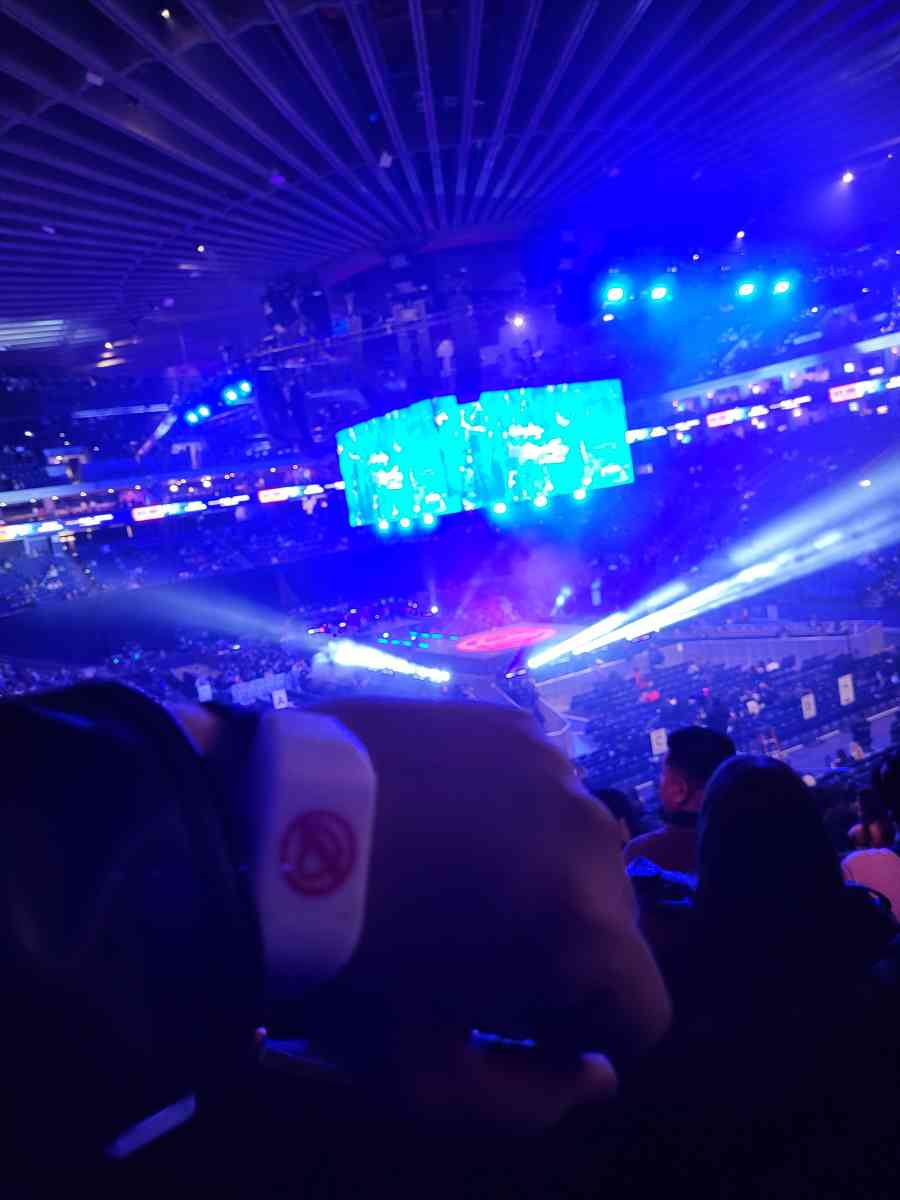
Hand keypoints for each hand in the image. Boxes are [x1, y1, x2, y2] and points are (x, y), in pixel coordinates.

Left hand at [296, 699, 669, 1123]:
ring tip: (450, 873)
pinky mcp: (513, 725)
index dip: (582, 1033)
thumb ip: (531, 1103)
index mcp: (589, 930)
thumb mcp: (424, 1077)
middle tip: (470, 947)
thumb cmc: (346, 961)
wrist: (262, 827)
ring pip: (578, 853)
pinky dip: (509, 811)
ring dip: (539, 875)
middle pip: (612, 927)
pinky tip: (438, 815)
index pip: (644, 1013)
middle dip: (561, 951)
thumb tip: (597, 1077)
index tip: (514, 1021)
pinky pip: (540, 790)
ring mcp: (556, 769)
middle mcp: (596, 837)